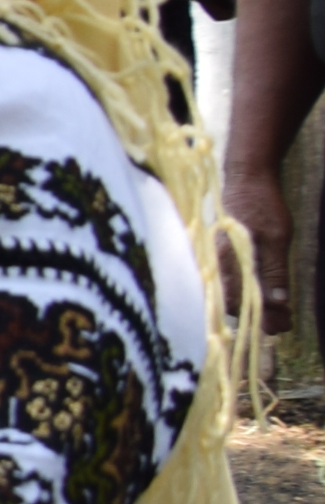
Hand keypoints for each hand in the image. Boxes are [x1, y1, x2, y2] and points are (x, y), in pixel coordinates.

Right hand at [225, 159, 291, 342]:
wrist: (246, 176)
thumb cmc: (261, 203)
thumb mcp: (277, 236)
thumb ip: (274, 269)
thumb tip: (277, 301)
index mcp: (228, 260)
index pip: (240, 300)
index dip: (261, 317)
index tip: (283, 327)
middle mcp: (218, 262)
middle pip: (233, 300)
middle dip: (259, 315)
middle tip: (285, 324)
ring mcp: (219, 257)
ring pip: (233, 291)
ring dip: (256, 304)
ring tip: (280, 312)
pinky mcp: (223, 252)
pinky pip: (233, 279)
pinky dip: (250, 290)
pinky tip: (264, 292)